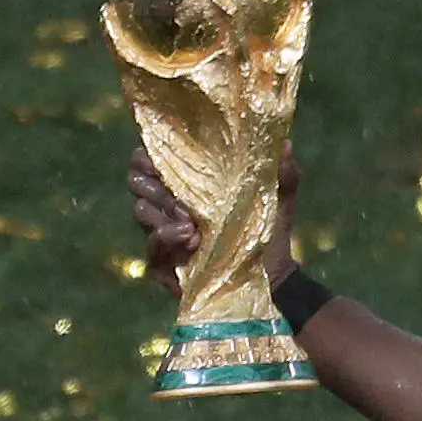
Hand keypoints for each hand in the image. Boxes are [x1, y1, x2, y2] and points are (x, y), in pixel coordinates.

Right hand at [126, 144, 299, 295]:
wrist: (274, 276)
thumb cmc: (270, 231)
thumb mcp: (279, 199)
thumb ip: (283, 173)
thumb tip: (286, 143)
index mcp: (185, 181)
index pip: (147, 157)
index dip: (149, 156)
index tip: (169, 163)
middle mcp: (166, 203)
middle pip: (136, 180)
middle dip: (157, 187)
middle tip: (186, 203)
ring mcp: (161, 232)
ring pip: (140, 210)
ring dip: (165, 214)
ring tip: (194, 227)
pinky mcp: (161, 262)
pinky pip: (151, 246)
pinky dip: (167, 238)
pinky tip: (190, 240)